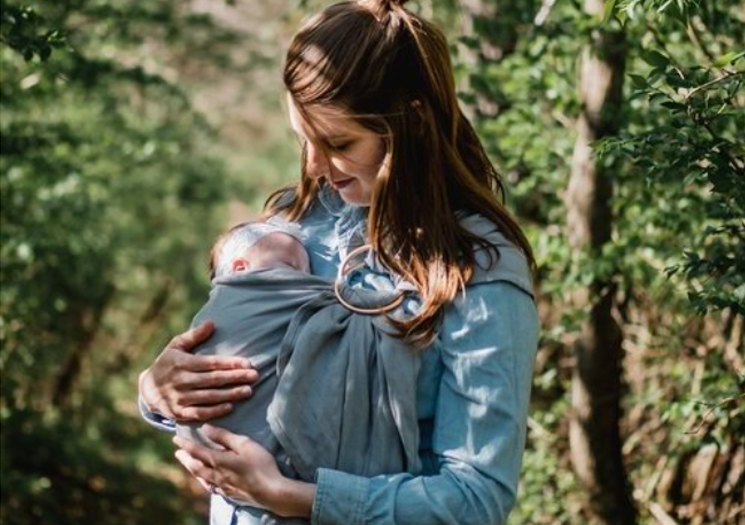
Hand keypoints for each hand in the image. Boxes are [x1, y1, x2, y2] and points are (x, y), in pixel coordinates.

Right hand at [138, 321, 258, 421]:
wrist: (147, 389)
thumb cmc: (167, 363)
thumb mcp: (176, 346)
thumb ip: (194, 336)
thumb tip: (211, 322)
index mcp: (181, 363)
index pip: (210, 363)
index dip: (229, 363)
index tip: (248, 363)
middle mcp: (180, 381)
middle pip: (213, 380)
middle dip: (235, 377)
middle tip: (255, 376)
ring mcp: (179, 398)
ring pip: (209, 397)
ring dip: (230, 394)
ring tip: (248, 391)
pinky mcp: (178, 413)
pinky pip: (199, 413)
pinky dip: (215, 411)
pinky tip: (230, 407)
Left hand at [173, 425, 314, 517]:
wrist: (271, 491)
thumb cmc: (260, 464)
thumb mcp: (244, 444)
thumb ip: (224, 436)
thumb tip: (205, 428)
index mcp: (218, 461)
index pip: (197, 451)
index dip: (186, 444)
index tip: (175, 439)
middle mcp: (216, 475)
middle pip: (195, 466)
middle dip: (185, 458)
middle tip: (177, 452)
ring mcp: (222, 487)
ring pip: (201, 478)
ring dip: (192, 470)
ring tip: (188, 465)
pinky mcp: (230, 494)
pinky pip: (211, 487)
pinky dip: (204, 482)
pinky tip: (207, 482)